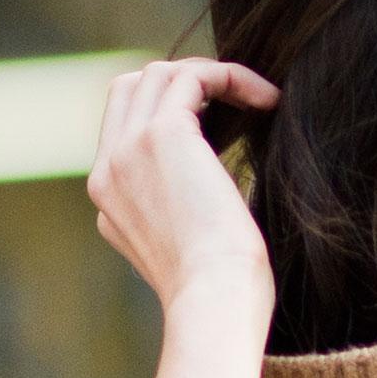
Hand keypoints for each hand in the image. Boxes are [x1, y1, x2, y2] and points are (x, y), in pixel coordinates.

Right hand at [89, 58, 278, 318]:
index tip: (227, 127)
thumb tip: (212, 187)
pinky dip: (230, 77)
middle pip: (131, 91)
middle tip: (239, 105)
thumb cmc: (222, 290)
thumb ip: (184, 211)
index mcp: (111, 200)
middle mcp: (108, 171)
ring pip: (157, 76)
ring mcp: (127, 149)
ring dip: (210, 78)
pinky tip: (267, 100)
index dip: (175, 114)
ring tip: (258, 99)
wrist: (216, 301)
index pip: (126, 128)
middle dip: (185, 87)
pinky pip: (192, 76)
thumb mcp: (190, 248)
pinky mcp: (161, 135)